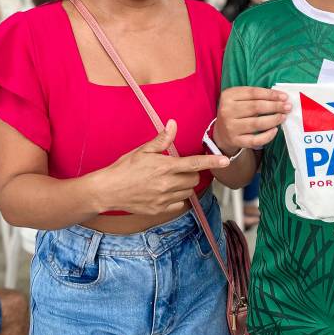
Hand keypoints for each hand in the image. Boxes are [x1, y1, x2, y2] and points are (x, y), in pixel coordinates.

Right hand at [92, 119, 229, 214]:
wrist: (108, 190)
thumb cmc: (124, 168)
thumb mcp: (142, 150)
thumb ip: (162, 139)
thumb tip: (173, 124)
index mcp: (165, 167)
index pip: (194, 163)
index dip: (212, 161)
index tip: (225, 160)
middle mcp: (167, 184)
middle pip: (193, 179)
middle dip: (191, 173)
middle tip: (178, 168)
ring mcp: (164, 199)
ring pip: (188, 192)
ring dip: (185, 186)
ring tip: (170, 180)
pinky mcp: (159, 210)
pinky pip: (179, 205)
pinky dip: (178, 199)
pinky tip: (166, 192)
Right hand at [213, 87, 291, 154]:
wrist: (221, 133)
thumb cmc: (235, 112)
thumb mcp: (239, 99)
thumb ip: (255, 96)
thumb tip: (280, 97)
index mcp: (228, 96)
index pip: (253, 93)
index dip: (270, 94)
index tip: (284, 96)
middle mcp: (227, 111)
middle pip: (256, 107)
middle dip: (275, 106)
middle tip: (288, 107)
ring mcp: (230, 127)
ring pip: (257, 123)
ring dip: (274, 119)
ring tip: (283, 117)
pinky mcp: (235, 140)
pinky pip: (255, 139)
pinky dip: (267, 135)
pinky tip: (275, 130)